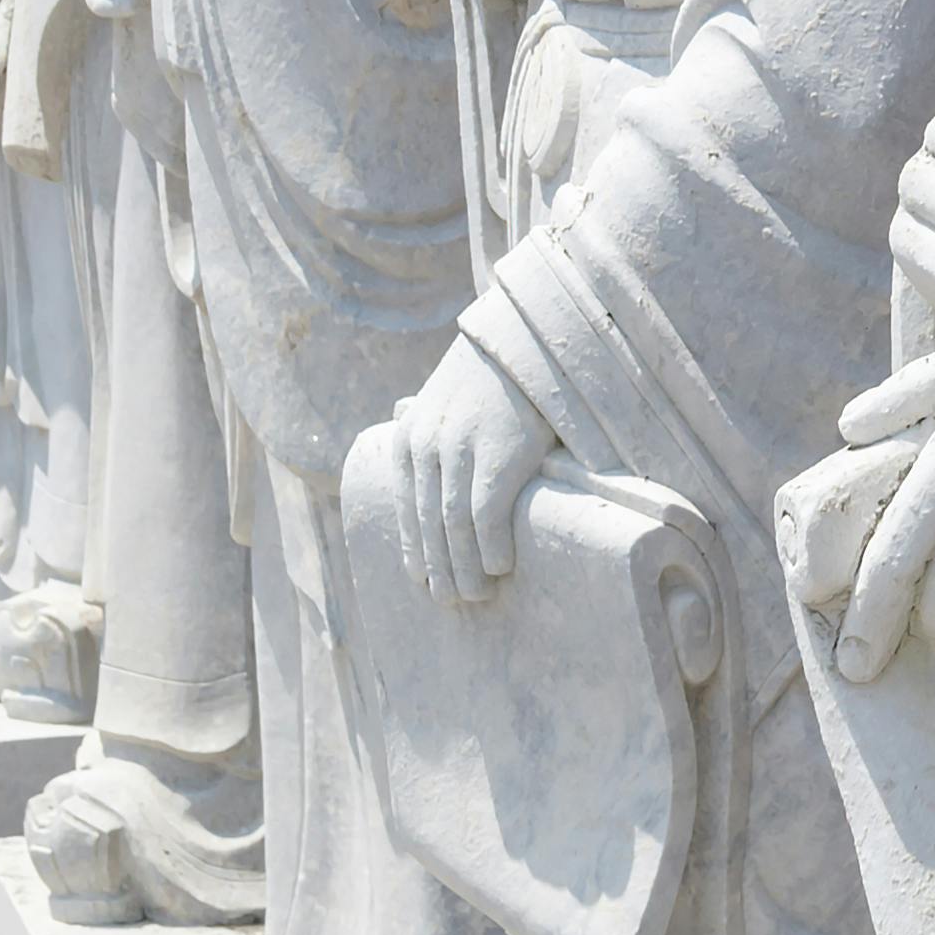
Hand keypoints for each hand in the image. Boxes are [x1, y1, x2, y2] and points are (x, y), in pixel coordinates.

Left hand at [388, 340, 553, 603]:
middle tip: (451, 601)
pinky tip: (500, 566)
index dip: (414, 549)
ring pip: (452, 528)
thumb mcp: (444, 394)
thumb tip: (405, 431)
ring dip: (464, 569)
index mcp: (409, 436)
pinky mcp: (498, 455)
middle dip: (438, 569)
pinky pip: (484, 516)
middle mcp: (426, 446)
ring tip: (476, 595)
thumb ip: (427, 421)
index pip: (406, 508)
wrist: (529, 334)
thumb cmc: (494, 369)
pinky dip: (490, 548)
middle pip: (428, 525)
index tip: (424, 580)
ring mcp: (459, 451)